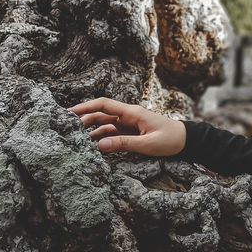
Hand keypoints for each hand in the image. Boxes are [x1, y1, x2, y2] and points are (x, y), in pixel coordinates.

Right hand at [68, 97, 186, 156]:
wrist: (186, 141)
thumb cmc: (170, 139)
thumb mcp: (147, 144)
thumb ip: (123, 143)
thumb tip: (99, 145)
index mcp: (132, 113)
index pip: (104, 105)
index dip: (85, 107)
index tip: (69, 112)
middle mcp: (128, 116)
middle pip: (100, 115)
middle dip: (83, 120)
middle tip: (65, 129)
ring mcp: (128, 124)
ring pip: (104, 125)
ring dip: (90, 131)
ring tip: (74, 139)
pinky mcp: (130, 132)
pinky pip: (112, 134)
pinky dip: (101, 139)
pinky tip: (91, 146)